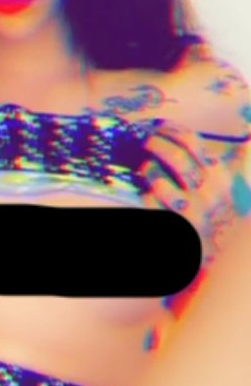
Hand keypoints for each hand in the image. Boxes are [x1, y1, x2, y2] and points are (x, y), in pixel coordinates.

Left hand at [138, 123, 239, 265]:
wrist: (218, 258)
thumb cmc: (221, 217)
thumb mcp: (234, 188)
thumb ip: (239, 160)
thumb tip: (248, 136)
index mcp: (220, 178)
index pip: (192, 142)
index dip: (170, 130)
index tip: (158, 127)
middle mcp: (208, 193)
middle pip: (174, 157)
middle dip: (155, 145)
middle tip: (146, 143)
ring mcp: (190, 212)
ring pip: (158, 179)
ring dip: (148, 171)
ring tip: (148, 170)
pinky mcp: (173, 225)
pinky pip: (149, 201)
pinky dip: (145, 194)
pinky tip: (148, 193)